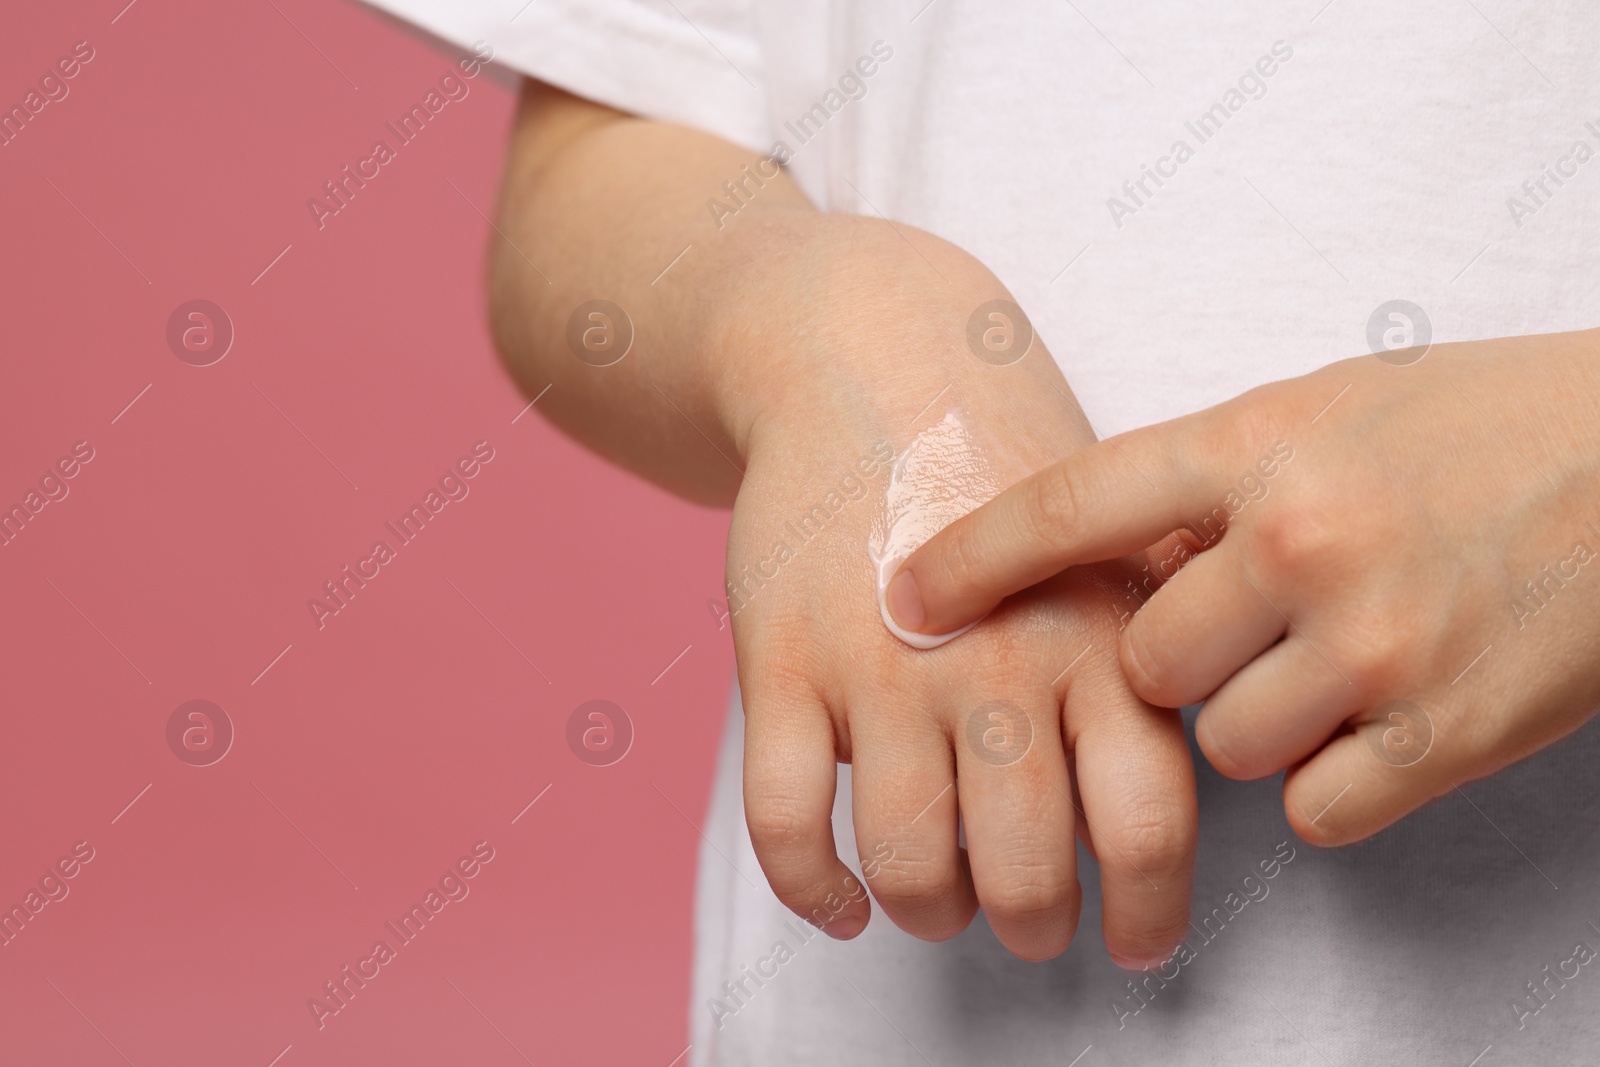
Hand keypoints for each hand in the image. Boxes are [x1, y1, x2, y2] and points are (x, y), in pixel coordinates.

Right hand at [724, 215, 1195, 963]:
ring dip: (928, 914)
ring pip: (908, 862)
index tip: (1139, 943)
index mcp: (1095, 638)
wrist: (868, 363)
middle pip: (1026, 870)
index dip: (1149, 911)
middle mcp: (995, 665)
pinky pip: (785, 821)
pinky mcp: (780, 665)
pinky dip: (810, 888)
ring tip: (941, 906)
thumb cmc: (1005, 456)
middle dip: (1032, 926)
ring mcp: (878, 670)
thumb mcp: (1116, 528)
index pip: (1147, 825)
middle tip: (1032, 925)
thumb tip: (1232, 736)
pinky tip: (839, 901)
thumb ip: (1165, 635)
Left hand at [890, 328, 1599, 843]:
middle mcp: (1299, 538)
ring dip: (1262, 724)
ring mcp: (1371, 641)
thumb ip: (1213, 482)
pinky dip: (1334, 780)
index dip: (971, 556)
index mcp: (1260, 442)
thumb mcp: (1331, 410)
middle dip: (1181, 667)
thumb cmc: (1481, 427)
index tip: (900, 595)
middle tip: (1257, 629)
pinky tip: (1387, 716)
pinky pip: (1311, 808)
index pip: (1073, 504)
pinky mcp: (1443, 733)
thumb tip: (1110, 565)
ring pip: (1222, 747)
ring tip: (1344, 660)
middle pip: (1145, 667)